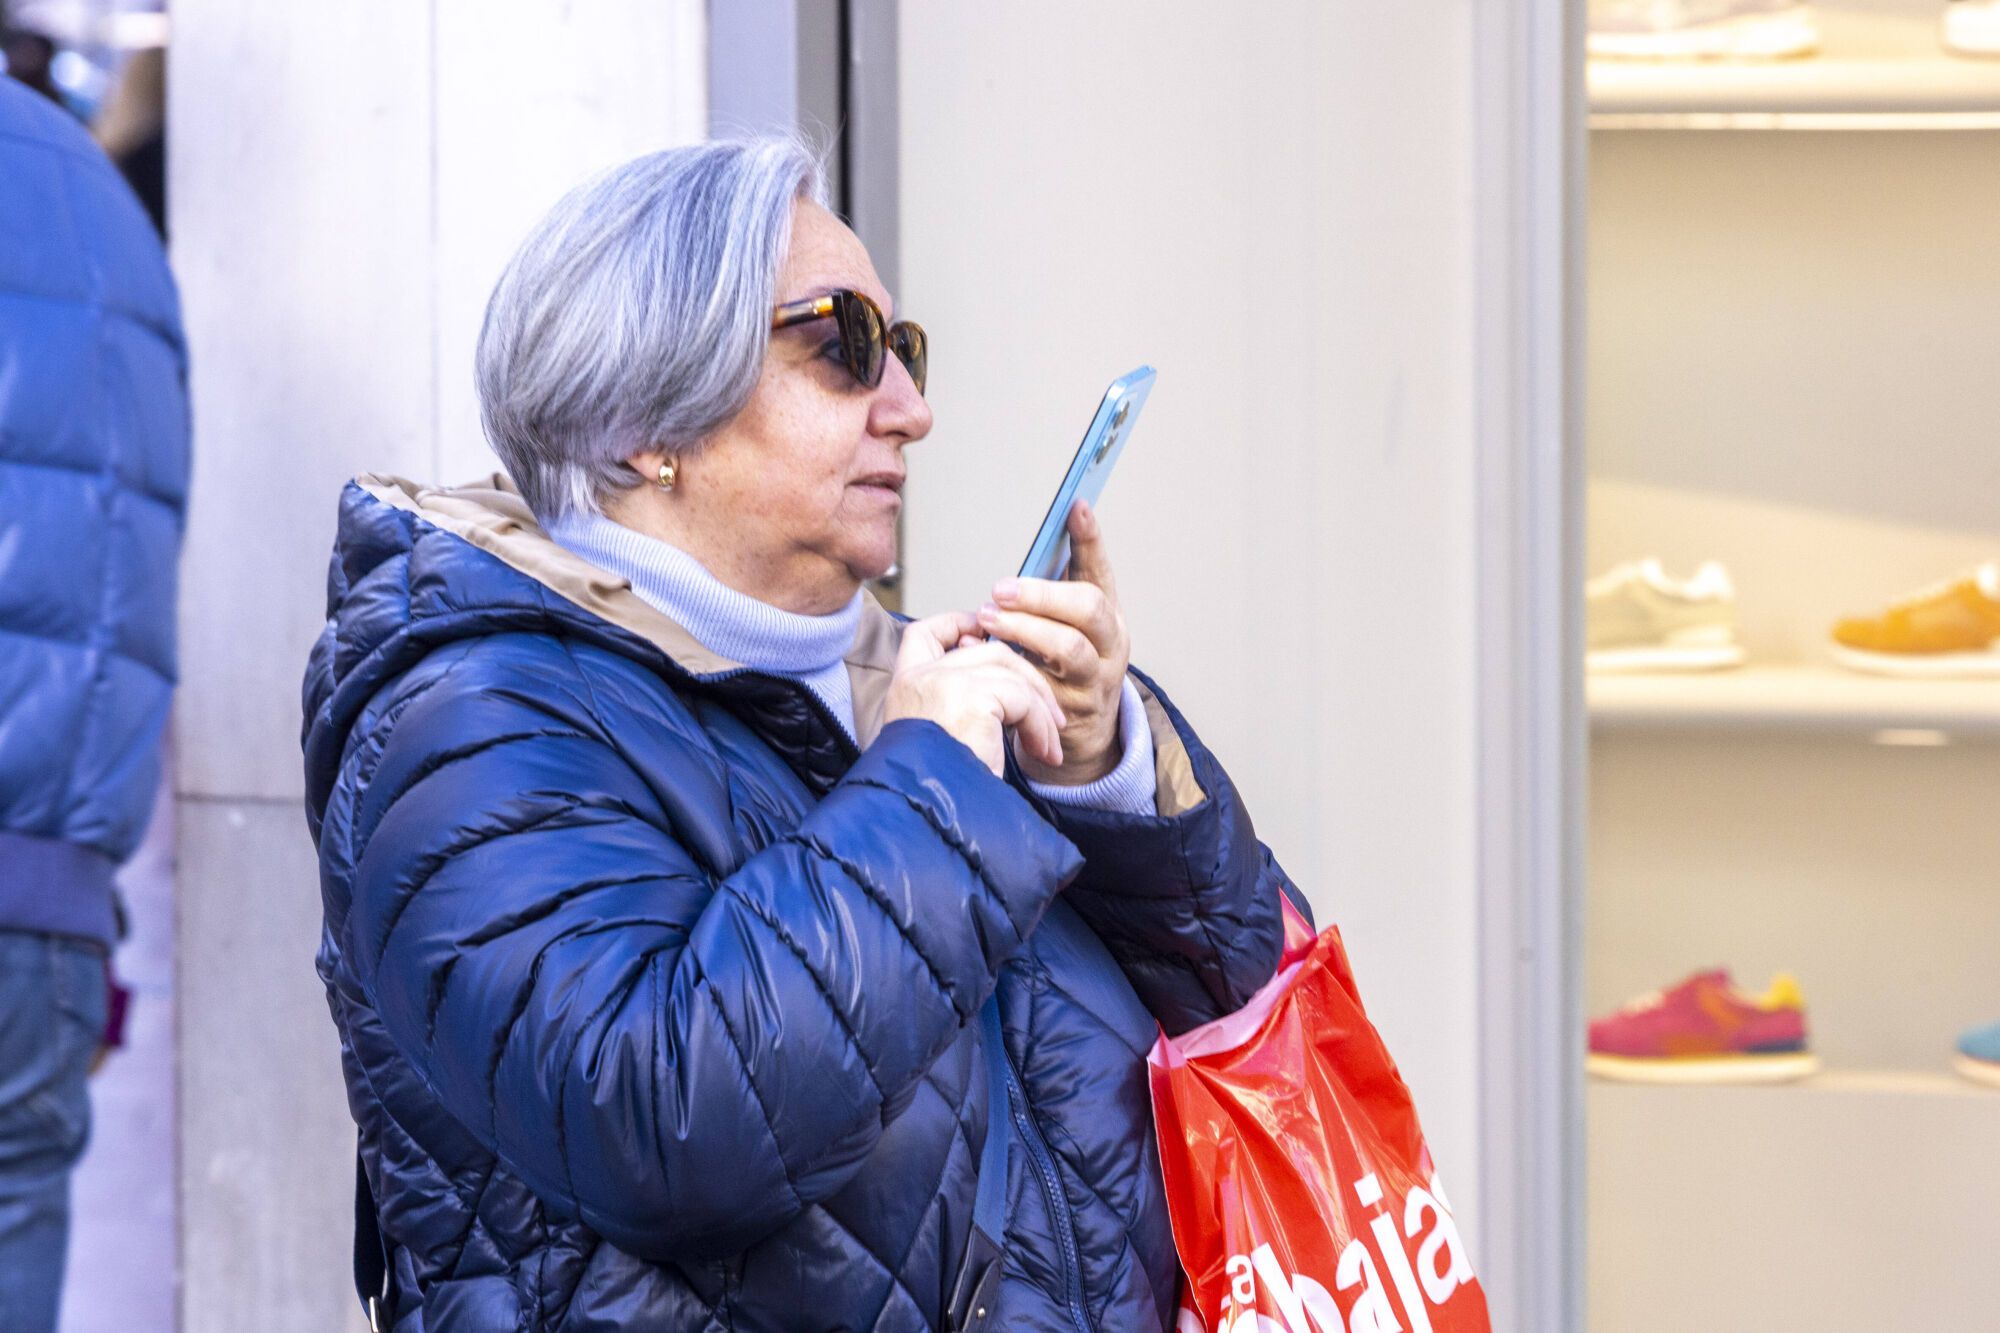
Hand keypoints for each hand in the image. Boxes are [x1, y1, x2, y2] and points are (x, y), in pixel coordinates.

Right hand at [883, 610, 1067, 776]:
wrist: (934, 821)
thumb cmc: (942, 793)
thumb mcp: (940, 741)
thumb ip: (958, 704)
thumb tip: (1002, 675)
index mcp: (904, 689)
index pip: (923, 635)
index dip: (957, 625)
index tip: (986, 639)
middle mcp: (918, 679)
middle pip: (985, 649)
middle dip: (1026, 676)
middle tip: (1050, 717)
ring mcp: (943, 683)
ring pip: (1010, 672)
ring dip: (1040, 709)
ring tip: (1048, 746)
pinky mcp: (971, 698)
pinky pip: (1023, 698)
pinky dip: (1041, 726)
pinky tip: (1043, 752)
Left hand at [975, 499, 1130, 784]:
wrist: (1083, 732)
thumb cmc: (1066, 663)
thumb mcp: (1068, 625)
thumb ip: (1052, 591)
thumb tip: (1025, 549)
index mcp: (1108, 613)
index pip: (1101, 569)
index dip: (1090, 538)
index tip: (1075, 506)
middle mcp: (1110, 643)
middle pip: (1088, 608)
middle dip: (1043, 594)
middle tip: (1001, 590)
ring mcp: (1095, 678)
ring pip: (1068, 648)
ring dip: (1025, 629)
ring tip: (988, 619)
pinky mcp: (1071, 710)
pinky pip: (1040, 685)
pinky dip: (1009, 667)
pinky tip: (981, 654)